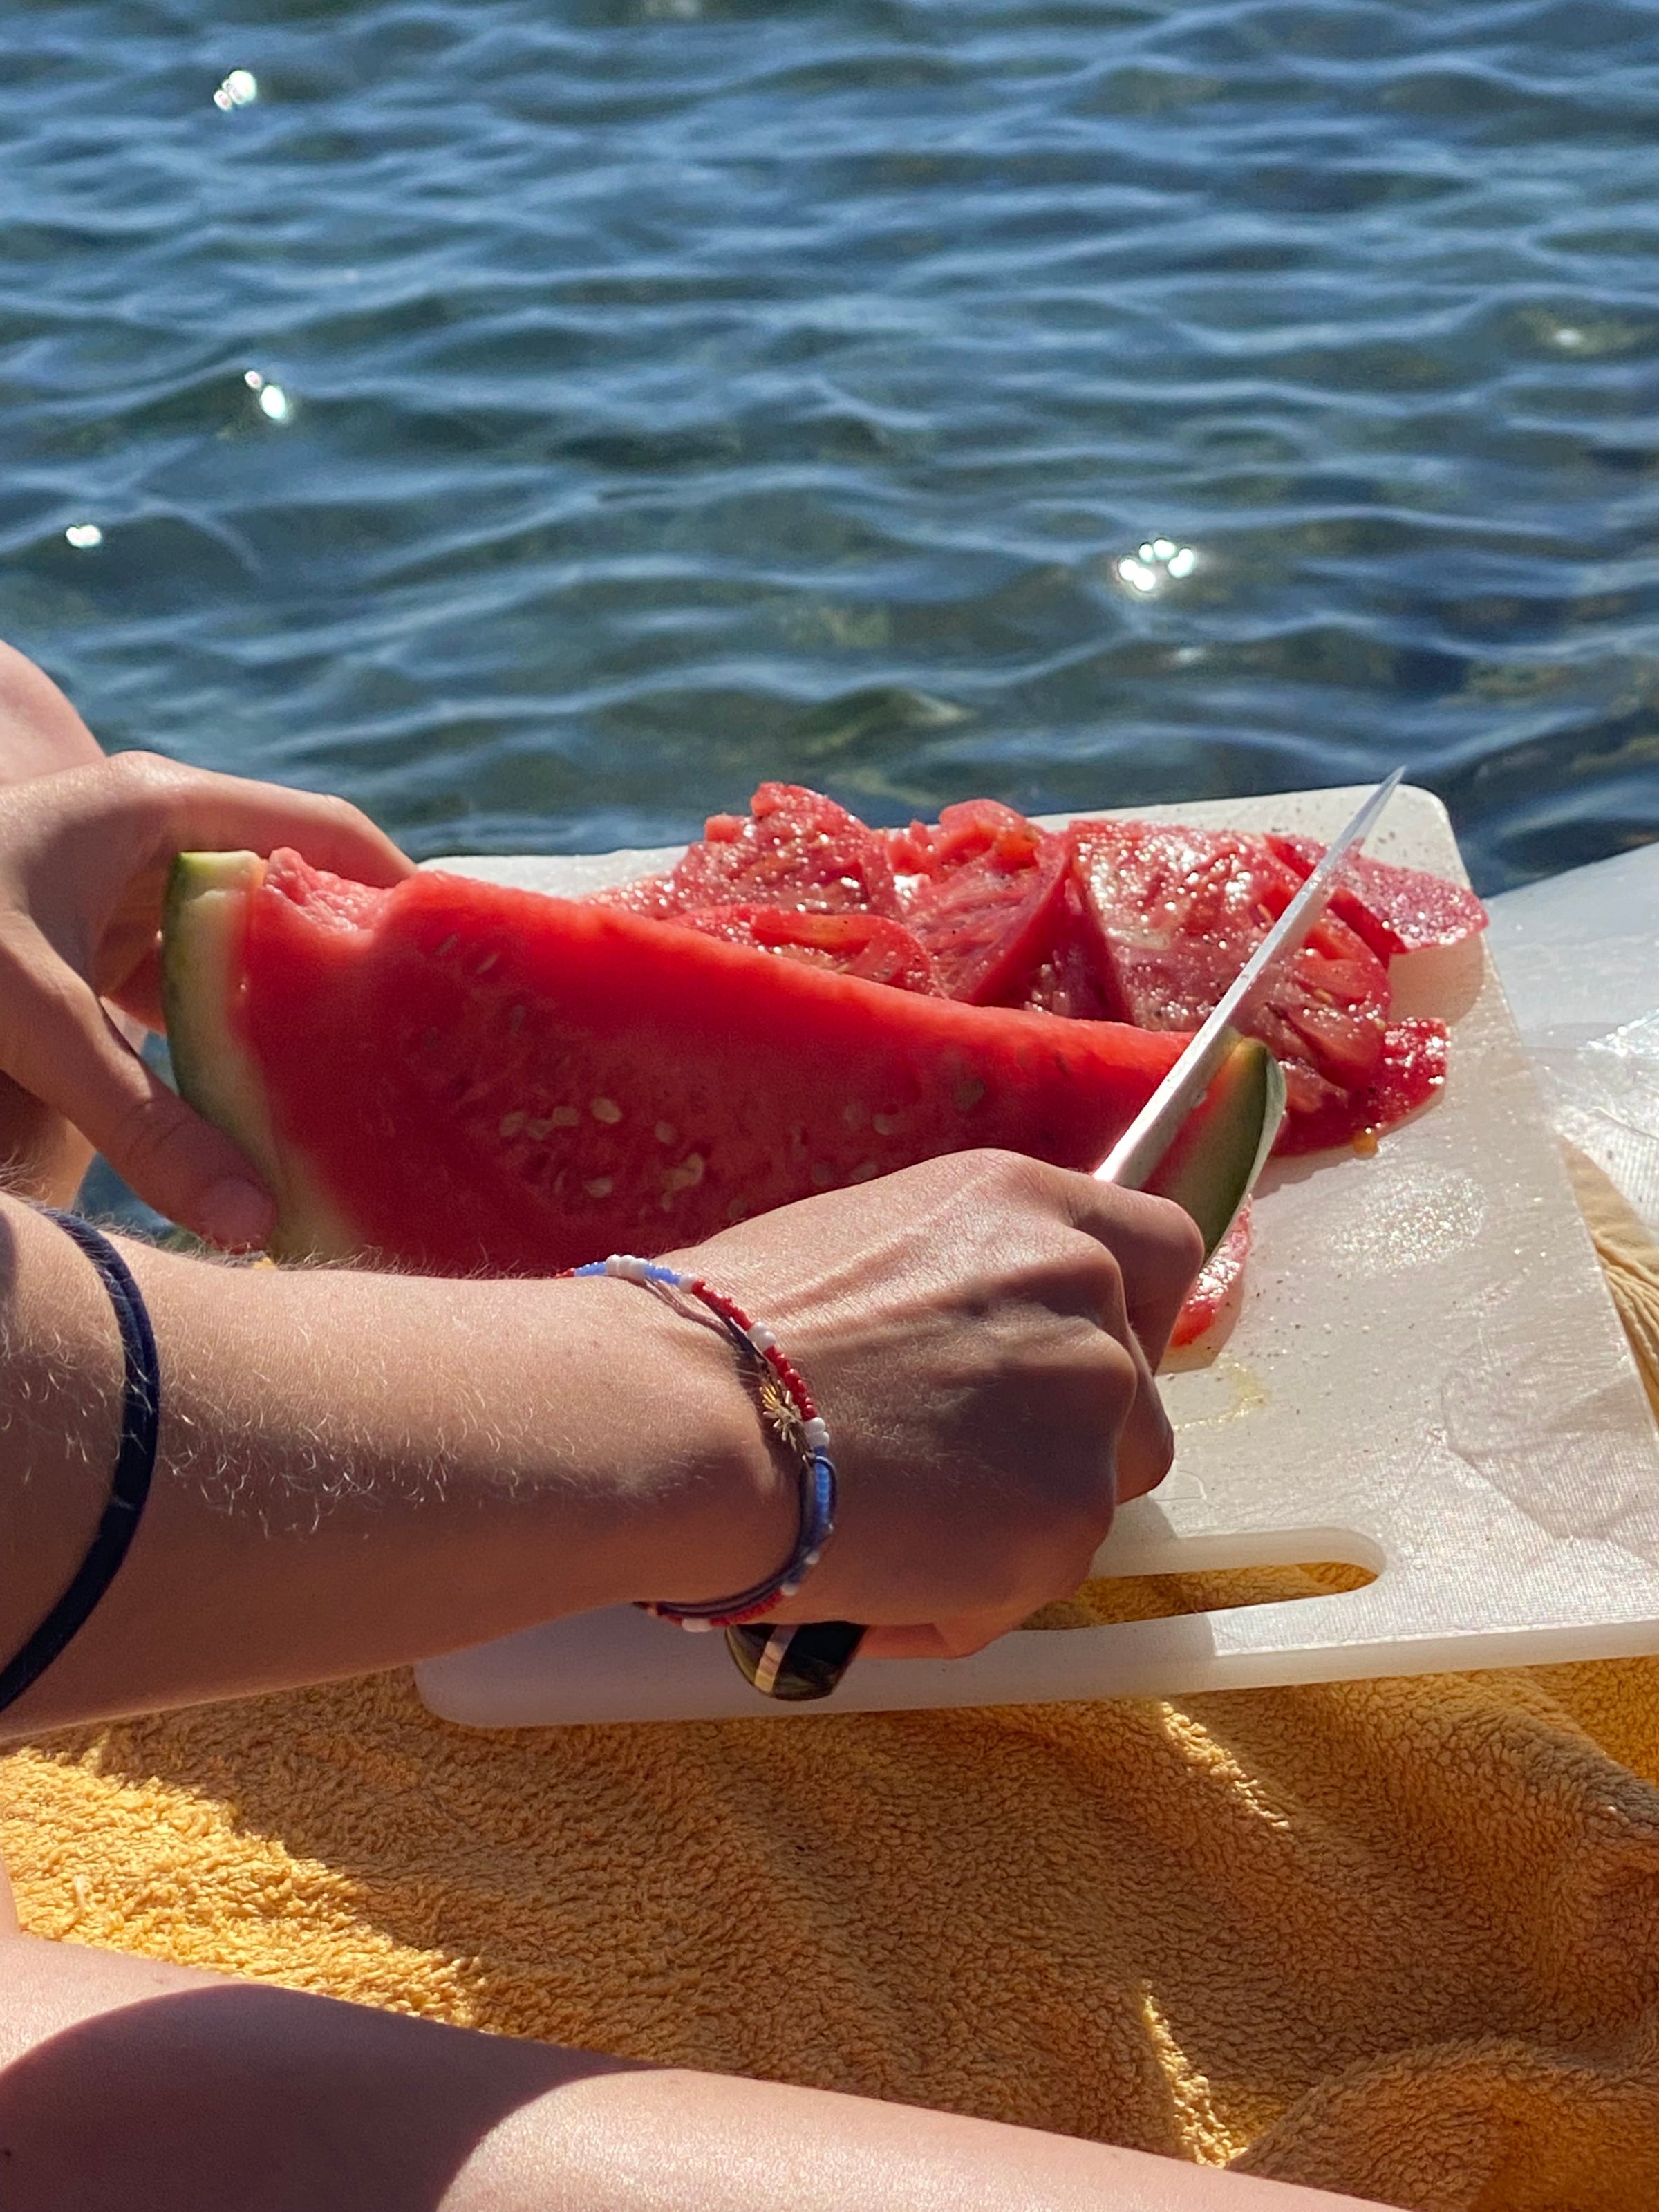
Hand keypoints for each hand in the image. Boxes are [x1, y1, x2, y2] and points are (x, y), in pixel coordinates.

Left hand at [0, 752, 411, 1246]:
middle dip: (351, 966)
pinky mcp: (88, 950)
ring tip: (362, 1090)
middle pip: (288, 892)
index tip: (465, 962)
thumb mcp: (36, 1019)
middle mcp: (152, 841)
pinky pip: (184, 990)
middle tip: (425, 1049)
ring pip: (237, 950)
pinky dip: (221, 1042)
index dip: (399, 888)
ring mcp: (119, 894)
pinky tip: (258, 1108)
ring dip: (287, 1014)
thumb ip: (143, 1122)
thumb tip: (250, 1227)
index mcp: (161, 810)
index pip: (322, 829)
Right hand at [671, 1149, 1203, 1659]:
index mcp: (1029, 1207)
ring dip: (1015, 1521)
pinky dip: (964, 1599)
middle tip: (951, 1470)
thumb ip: (959, 1280)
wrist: (685, 1415)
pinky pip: (1033, 1581)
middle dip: (1060, 1439)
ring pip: (1096, 1492)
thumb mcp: (865, 1242)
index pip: (1163, 1249)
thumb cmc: (723, 1328)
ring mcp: (1087, 1408)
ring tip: (892, 1534)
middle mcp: (1084, 1293)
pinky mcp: (1067, 1520)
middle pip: (1136, 1390)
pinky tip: (870, 1582)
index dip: (1127, 1315)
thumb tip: (957, 1345)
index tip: (1071, 1358)